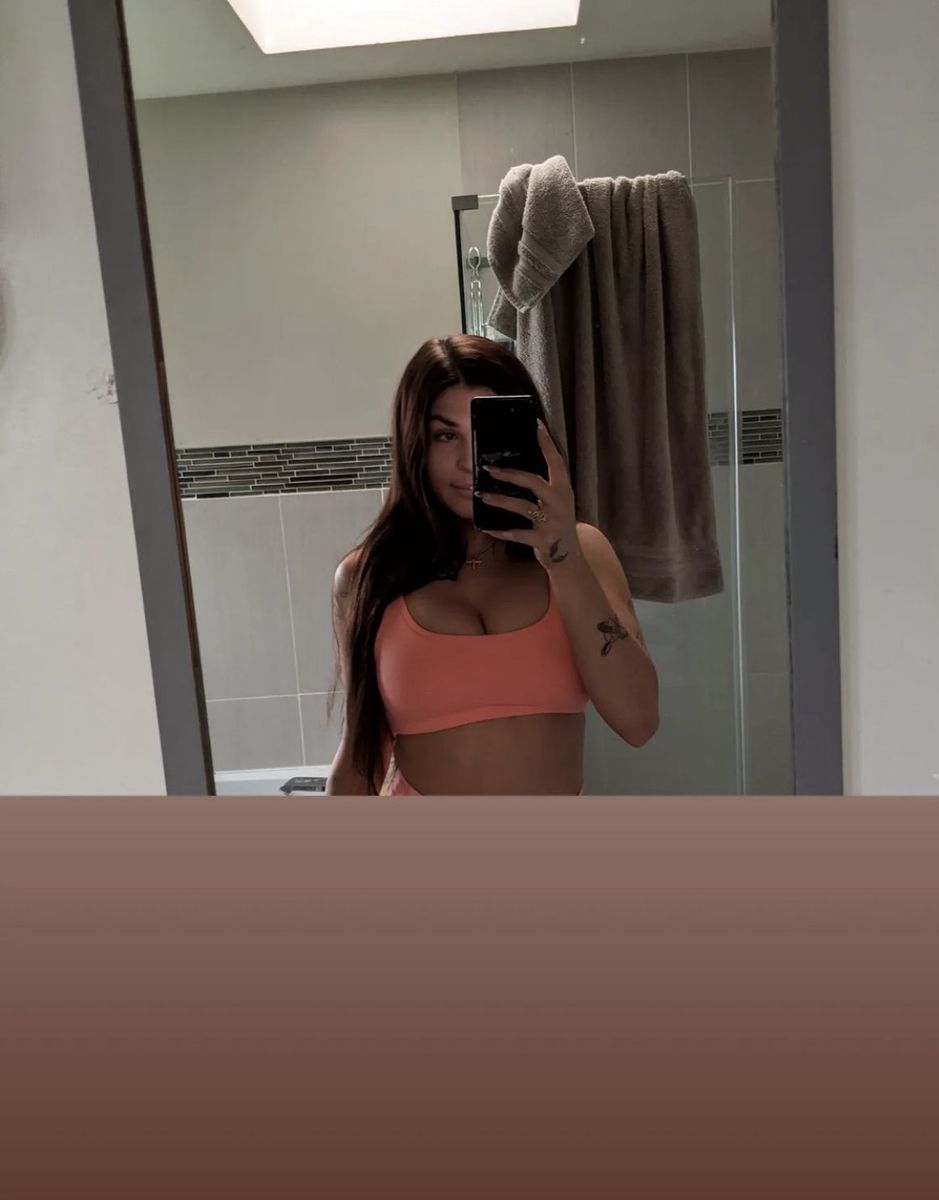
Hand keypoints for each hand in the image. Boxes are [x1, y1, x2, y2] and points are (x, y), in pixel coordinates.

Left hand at [476, 421, 579, 569]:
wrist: (570, 556)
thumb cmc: (558, 523)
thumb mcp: (558, 501)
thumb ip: (545, 486)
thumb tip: (518, 467)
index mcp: (564, 489)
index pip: (556, 461)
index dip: (546, 443)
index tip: (536, 424)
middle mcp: (559, 503)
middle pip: (533, 482)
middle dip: (509, 474)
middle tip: (489, 468)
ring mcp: (551, 522)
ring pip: (522, 507)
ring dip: (499, 500)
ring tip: (482, 495)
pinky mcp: (542, 540)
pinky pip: (517, 534)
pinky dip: (501, 532)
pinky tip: (487, 528)